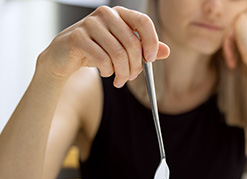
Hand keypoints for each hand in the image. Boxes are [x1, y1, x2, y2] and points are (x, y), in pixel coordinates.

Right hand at [40, 6, 169, 87]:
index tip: (149, 60)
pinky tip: (105, 73)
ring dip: (122, 72)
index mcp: (119, 14)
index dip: (151, 42)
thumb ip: (144, 50)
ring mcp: (89, 24)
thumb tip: (166, 51)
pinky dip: (107, 71)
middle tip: (130, 77)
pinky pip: (102, 59)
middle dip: (135, 66)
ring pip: (118, 53)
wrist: (64, 57)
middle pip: (132, 43)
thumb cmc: (97, 51)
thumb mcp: (122, 50)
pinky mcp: (77, 37)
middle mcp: (105, 14)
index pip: (143, 22)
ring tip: (119, 80)